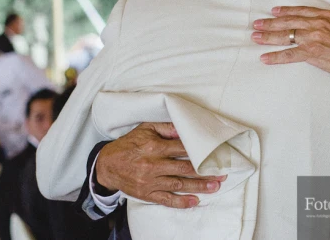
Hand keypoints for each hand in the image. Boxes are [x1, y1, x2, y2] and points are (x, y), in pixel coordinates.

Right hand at [95, 122, 225, 207]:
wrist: (107, 165)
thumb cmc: (129, 144)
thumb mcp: (145, 129)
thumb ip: (166, 128)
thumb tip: (184, 129)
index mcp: (154, 148)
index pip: (182, 149)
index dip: (200, 151)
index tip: (216, 152)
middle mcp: (153, 165)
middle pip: (184, 168)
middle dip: (205, 171)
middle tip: (222, 173)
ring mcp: (150, 181)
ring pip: (178, 184)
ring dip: (198, 186)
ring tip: (215, 186)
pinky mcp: (147, 193)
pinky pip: (166, 199)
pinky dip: (181, 202)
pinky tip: (195, 201)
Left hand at [252, 0, 329, 85]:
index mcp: (327, 16)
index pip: (302, 11)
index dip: (286, 11)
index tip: (274, 11)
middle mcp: (317, 25)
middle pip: (289, 22)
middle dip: (271, 23)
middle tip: (257, 24)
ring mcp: (313, 38)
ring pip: (286, 36)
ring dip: (268, 37)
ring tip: (255, 37)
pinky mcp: (312, 54)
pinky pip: (290, 55)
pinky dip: (276, 57)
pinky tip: (265, 58)